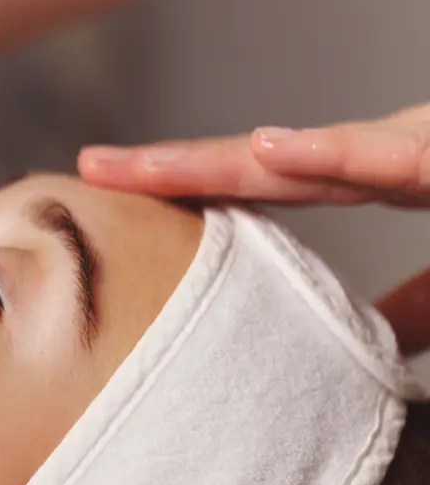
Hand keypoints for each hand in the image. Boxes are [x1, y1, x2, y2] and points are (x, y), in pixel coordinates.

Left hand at [77, 103, 428, 357]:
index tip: (119, 201)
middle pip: (260, 166)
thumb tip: (373, 338)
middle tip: (89, 170)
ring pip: (307, 152)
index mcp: (379, 180)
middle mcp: (386, 154)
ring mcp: (418, 146)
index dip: (193, 194)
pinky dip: (331, 152)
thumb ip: (417, 304)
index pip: (269, 189)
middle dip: (171, 168)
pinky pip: (395, 156)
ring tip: (142, 169)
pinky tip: (267, 150)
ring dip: (221, 161)